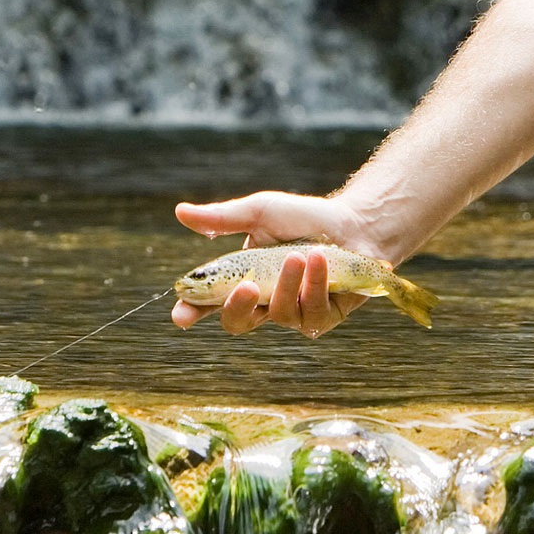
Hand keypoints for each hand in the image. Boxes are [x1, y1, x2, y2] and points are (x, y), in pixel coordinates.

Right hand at [170, 191, 383, 337]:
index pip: (209, 301)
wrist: (353, 222)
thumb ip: (222, 218)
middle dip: (237, 307)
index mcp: (241, 278)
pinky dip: (315, 283)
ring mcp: (292, 313)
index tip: (181, 315)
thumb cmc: (303, 218)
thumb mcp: (259, 212)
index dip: (192, 311)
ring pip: (279, 314)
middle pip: (238, 322)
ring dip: (287, 284)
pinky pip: (312, 312)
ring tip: (298, 254)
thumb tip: (179, 211)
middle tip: (245, 286)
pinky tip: (321, 260)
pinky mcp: (322, 319)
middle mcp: (263, 301)